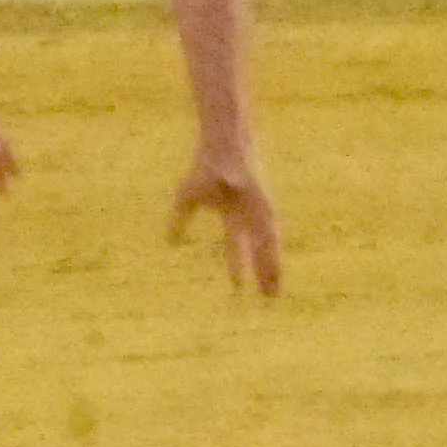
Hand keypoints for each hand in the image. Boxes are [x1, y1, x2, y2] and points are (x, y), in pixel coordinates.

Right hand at [172, 148, 282, 292]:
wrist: (221, 149)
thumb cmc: (204, 168)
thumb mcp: (186, 198)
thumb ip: (179, 220)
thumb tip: (170, 242)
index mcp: (232, 216)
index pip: (236, 247)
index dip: (237, 267)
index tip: (239, 287)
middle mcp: (249, 217)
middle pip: (258, 251)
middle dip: (262, 272)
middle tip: (268, 297)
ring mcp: (259, 212)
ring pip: (268, 247)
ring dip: (271, 269)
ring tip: (273, 293)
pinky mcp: (266, 207)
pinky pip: (271, 235)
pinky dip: (272, 253)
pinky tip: (275, 268)